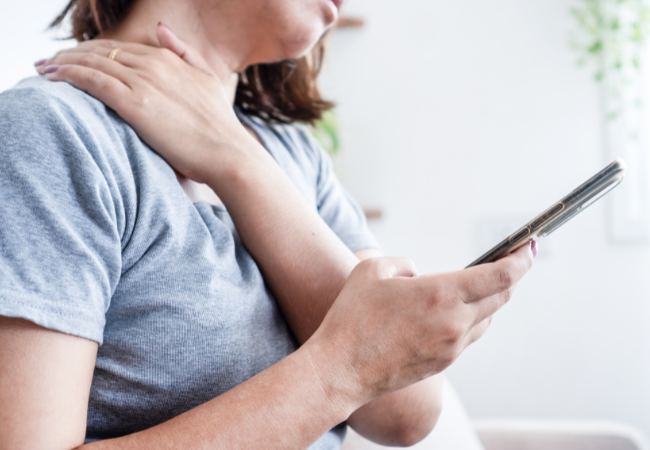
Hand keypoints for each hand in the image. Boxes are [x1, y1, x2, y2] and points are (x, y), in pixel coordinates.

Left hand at [37, 24, 249, 182]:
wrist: (228, 153)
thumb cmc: (219, 126)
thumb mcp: (207, 79)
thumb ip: (185, 52)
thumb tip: (161, 29)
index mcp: (169, 60)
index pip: (121, 48)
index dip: (96, 51)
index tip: (78, 58)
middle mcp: (154, 65)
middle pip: (102, 51)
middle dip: (74, 54)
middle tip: (53, 62)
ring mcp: (144, 83)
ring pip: (93, 63)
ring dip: (64, 62)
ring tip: (45, 68)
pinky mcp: (135, 104)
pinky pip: (93, 81)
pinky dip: (69, 75)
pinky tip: (54, 77)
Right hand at [306, 243, 534, 406]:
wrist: (342, 369)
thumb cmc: (352, 318)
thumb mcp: (373, 270)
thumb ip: (403, 263)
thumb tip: (419, 274)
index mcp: (440, 294)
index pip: (500, 277)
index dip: (521, 260)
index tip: (529, 246)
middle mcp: (454, 322)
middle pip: (501, 297)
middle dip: (512, 276)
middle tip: (513, 259)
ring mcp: (451, 346)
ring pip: (487, 318)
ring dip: (491, 299)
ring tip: (482, 283)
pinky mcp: (443, 362)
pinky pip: (470, 335)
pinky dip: (473, 318)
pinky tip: (457, 311)